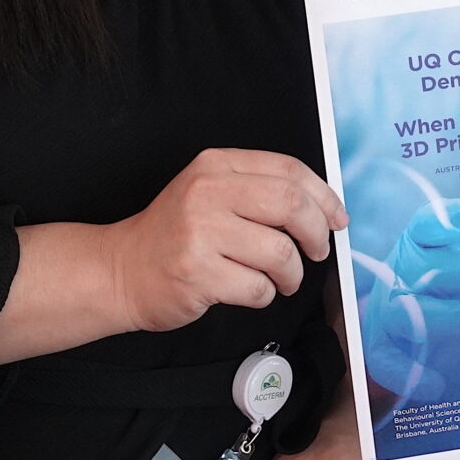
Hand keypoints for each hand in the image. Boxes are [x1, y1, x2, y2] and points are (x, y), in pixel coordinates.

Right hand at [104, 149, 345, 332]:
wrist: (122, 269)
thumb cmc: (176, 235)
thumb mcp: (210, 193)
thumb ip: (258, 190)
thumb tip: (324, 209)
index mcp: (217, 165)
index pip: (289, 170)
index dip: (324, 197)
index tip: (337, 219)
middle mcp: (208, 192)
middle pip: (291, 205)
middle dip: (316, 233)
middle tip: (317, 251)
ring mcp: (200, 232)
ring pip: (280, 252)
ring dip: (291, 274)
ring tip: (281, 279)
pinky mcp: (197, 273)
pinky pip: (258, 287)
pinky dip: (265, 294)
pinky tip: (249, 290)